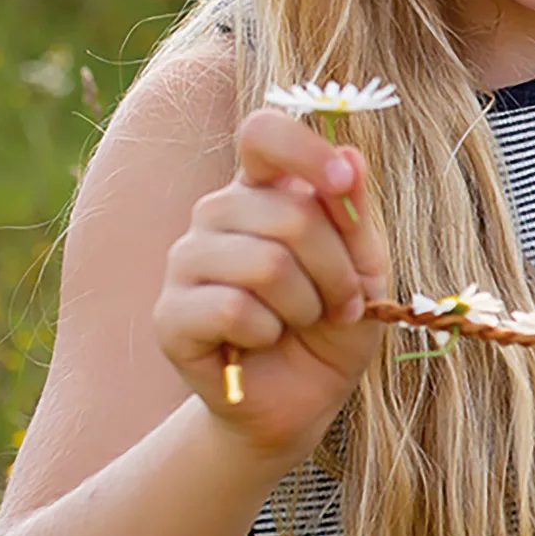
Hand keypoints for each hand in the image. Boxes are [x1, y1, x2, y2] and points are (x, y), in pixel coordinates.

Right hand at [154, 107, 389, 459]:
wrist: (301, 400)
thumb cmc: (332, 325)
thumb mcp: (364, 269)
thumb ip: (354, 215)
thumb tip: (353, 154)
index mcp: (262, 190)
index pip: (263, 135)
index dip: (305, 150)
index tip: (344, 181)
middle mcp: (216, 215)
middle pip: (289, 213)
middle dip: (336, 268)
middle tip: (342, 302)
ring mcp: (186, 261)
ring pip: (265, 263)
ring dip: (307, 304)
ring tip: (302, 322)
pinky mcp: (170, 314)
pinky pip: (234, 309)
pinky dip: (269, 333)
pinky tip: (261, 343)